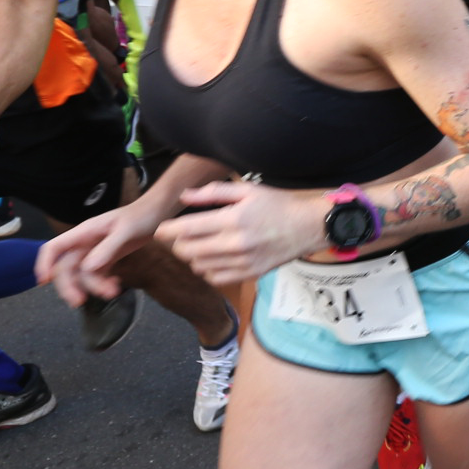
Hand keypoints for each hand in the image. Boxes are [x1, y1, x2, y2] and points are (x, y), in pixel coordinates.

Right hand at [38, 202, 165, 305]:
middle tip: (79, 301)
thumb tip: (87, 268)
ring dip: (93, 287)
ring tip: (112, 292)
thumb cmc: (140, 216)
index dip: (45, 263)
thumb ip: (108, 248)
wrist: (156, 215)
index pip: (54, 247)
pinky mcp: (106, 260)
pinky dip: (103, 284)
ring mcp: (95, 253)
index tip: (43, 281)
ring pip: (82, 276)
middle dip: (69, 286)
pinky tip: (116, 285)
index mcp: (84, 232)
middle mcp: (85, 244)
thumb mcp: (126, 230)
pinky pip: (97, 277)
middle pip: (65, 268)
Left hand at [154, 180, 325, 285]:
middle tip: (180, 236)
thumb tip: (184, 197)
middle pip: (188, 251)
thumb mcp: (247, 190)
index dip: (167, 230)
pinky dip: (207, 270)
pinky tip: (213, 259)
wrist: (308, 227)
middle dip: (177, 243)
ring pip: (199, 266)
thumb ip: (213, 192)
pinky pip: (216, 278)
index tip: (160, 229)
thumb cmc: (277, 205)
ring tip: (197, 246)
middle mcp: (236, 243)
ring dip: (192, 257)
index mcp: (233, 219)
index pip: (187, 229)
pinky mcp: (250, 274)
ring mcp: (243, 262)